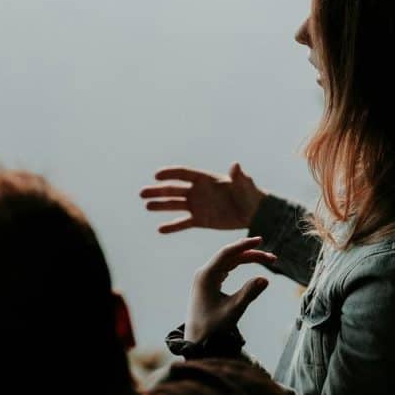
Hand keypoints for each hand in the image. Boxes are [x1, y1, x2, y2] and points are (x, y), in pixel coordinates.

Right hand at [140, 163, 265, 233]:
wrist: (252, 212)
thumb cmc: (249, 194)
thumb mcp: (244, 184)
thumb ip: (238, 176)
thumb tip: (236, 165)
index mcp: (205, 179)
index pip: (184, 173)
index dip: (170, 174)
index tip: (157, 176)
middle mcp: (198, 191)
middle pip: (174, 189)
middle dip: (158, 191)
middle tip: (142, 193)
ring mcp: (197, 206)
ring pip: (175, 205)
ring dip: (160, 205)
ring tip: (147, 206)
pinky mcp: (200, 220)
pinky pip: (183, 223)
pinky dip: (172, 226)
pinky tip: (160, 229)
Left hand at [186, 236, 276, 341]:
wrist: (197, 341)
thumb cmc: (212, 328)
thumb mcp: (233, 310)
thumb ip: (249, 293)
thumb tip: (265, 279)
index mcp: (206, 276)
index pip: (227, 253)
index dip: (244, 245)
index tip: (260, 240)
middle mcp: (204, 273)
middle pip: (230, 255)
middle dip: (251, 254)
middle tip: (273, 258)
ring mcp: (206, 277)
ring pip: (230, 261)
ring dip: (248, 258)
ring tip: (268, 259)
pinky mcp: (209, 283)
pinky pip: (227, 267)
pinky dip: (240, 264)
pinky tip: (251, 261)